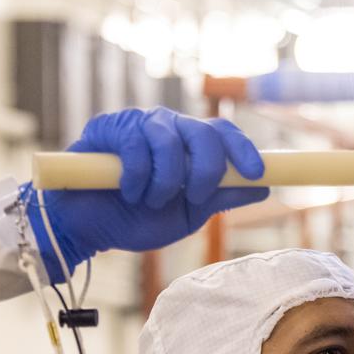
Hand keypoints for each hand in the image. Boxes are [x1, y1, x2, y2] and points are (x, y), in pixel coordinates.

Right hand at [26, 107, 269, 281]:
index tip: (256, 174)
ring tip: (152, 201)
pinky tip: (128, 193)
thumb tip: (264, 187)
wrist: (89, 229)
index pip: (224, 133)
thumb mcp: (188, 215)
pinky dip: (137, 178)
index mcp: (190, 145)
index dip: (244, 150)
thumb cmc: (137, 219)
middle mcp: (169, 127)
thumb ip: (221, 198)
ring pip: (170, 141)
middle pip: (203, 132)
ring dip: (166, 181)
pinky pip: (135, 147)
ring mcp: (138, 124)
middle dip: (207, 169)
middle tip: (194, 196)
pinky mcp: (108, 128)